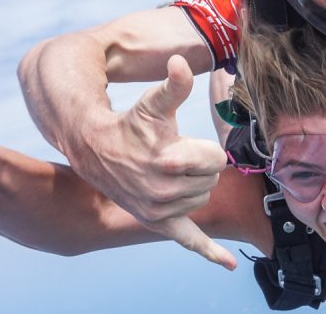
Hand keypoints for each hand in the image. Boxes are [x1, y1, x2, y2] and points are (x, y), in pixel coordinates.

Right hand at [80, 55, 234, 269]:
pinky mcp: (159, 224)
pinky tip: (228, 265)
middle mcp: (167, 190)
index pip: (217, 158)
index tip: (181, 142)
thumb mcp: (154, 104)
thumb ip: (174, 85)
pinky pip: (189, 242)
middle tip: (174, 155)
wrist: (97, 152)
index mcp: (171, 159)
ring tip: (168, 172)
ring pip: (203, 199)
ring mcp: (163, 211)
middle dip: (199, 165)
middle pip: (212, 178)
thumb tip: (179, 61)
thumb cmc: (131, 124)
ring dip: (193, 185)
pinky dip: (210, 253)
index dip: (203, 148)